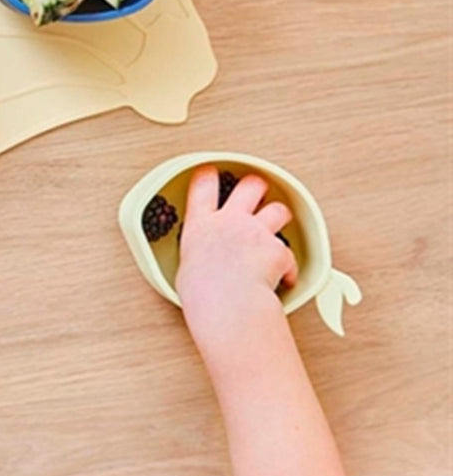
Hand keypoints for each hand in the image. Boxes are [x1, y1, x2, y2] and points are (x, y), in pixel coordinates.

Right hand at [175, 166, 298, 354]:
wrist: (227, 304)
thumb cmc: (203, 294)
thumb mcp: (187, 269)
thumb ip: (198, 256)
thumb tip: (200, 266)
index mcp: (202, 225)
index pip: (203, 186)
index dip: (208, 175)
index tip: (210, 172)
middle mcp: (230, 221)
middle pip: (249, 186)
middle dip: (256, 185)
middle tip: (258, 188)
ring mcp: (257, 233)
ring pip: (277, 210)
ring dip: (279, 215)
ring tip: (279, 222)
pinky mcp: (278, 250)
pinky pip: (289, 255)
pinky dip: (288, 267)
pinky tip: (285, 278)